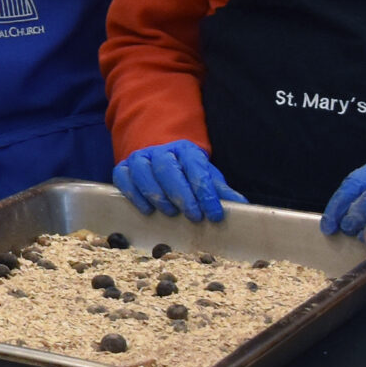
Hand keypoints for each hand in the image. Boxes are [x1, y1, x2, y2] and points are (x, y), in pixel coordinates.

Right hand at [113, 141, 245, 221]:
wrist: (158, 159)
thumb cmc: (186, 174)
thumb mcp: (205, 177)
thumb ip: (220, 191)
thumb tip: (242, 206)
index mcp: (185, 150)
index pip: (195, 168)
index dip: (205, 192)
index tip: (214, 214)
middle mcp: (160, 150)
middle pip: (168, 169)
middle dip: (182, 194)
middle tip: (193, 216)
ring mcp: (139, 158)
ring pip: (144, 173)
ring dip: (158, 195)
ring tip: (171, 213)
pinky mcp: (122, 168)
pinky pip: (124, 179)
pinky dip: (135, 195)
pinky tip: (148, 210)